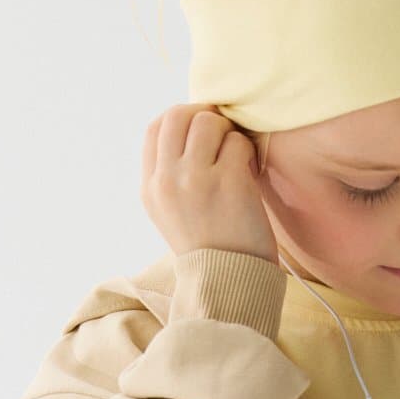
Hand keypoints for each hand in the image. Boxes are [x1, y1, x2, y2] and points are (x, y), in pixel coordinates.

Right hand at [140, 103, 278, 264]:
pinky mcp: (228, 182)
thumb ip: (170, 174)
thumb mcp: (171, 213)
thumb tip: (190, 128)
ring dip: (228, 133)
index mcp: (150, 187)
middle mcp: (167, 180)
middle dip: (205, 118)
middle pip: (178, 115)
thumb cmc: (209, 248)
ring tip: (237, 157)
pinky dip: (247, 152)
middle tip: (223, 137)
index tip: (201, 132)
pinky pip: (237, 142)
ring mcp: (195, 179)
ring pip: (208, 122)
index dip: (181, 120)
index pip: (155, 128)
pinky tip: (249, 173)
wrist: (230, 283)